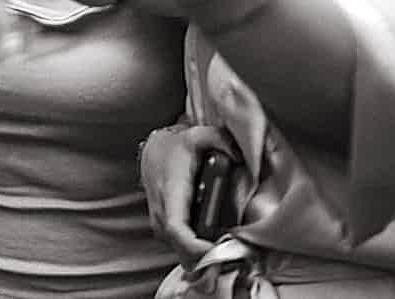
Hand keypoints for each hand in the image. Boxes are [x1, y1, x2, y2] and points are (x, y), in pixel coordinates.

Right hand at [140, 123, 237, 263]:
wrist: (154, 149)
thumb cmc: (176, 146)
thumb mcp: (199, 135)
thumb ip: (221, 140)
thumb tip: (240, 156)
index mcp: (170, 191)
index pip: (177, 229)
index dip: (197, 247)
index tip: (220, 253)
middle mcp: (161, 211)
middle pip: (181, 249)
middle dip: (208, 260)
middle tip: (237, 258)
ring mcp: (160, 222)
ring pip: (181, 253)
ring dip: (204, 259)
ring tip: (231, 254)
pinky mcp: (163, 228)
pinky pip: (181, 249)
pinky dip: (198, 255)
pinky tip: (217, 249)